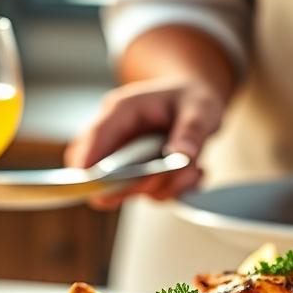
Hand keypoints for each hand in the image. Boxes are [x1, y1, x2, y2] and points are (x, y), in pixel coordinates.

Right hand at [65, 77, 226, 209]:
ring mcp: (123, 157)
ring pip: (126, 188)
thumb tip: (182, 155)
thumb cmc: (191, 99)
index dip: (91, 162)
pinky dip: (173, 189)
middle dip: (135, 184)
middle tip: (170, 175)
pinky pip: (147, 193)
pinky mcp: (136, 174)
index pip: (98, 136)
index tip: (93, 186)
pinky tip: (194, 171)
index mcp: (123, 109)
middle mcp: (116, 134)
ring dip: (164, 187)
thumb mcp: (201, 108)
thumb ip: (192, 131)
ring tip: (194, 169)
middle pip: (97, 169)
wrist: (194, 104)